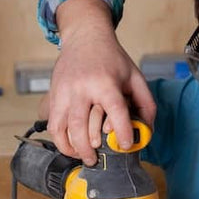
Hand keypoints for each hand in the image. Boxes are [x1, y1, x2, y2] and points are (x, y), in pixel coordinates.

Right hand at [47, 0, 155, 164]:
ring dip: (69, 148)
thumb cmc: (112, 59)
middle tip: (95, 161)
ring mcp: (64, 91)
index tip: (125, 146)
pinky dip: (58, 138)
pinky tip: (69, 144)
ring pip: (60, 127)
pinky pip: (51, 122)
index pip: (115, 110)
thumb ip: (145, 103)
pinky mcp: (53, 94)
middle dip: (86, 149)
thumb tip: (147, 130)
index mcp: (105, 82)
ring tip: (81, 156)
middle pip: (80, 126)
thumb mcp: (135, 76)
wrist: (85, 37)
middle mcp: (82, 88)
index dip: (121, 131)